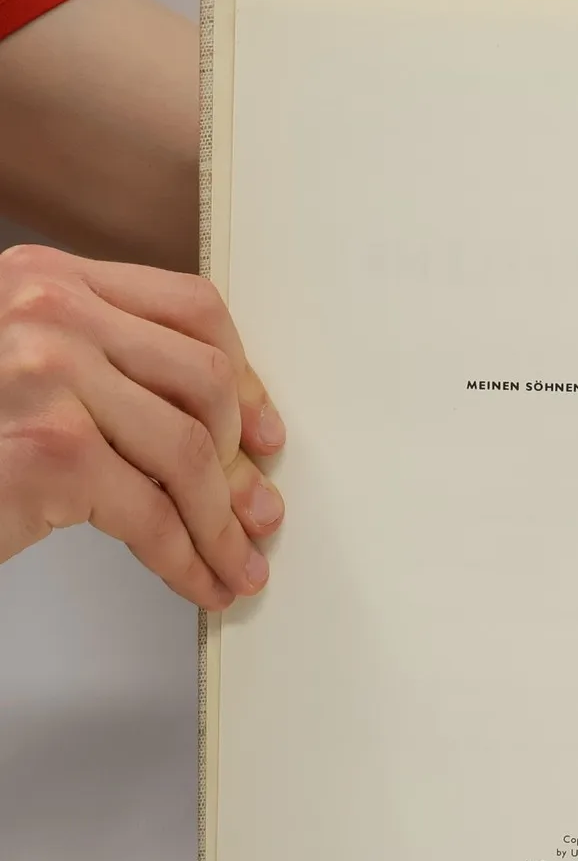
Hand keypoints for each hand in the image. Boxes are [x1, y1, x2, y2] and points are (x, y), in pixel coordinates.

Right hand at [0, 242, 283, 608]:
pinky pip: (152, 515)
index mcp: (46, 278)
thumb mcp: (30, 374)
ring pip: (189, 454)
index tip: (264, 431)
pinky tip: (203, 581)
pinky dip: (189, 558)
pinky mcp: (48, 451)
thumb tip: (242, 439)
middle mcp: (47, 311)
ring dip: (223, 522)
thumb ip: (112, 371)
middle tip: (259, 511)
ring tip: (239, 560)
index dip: (243, 377)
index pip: (190, 308)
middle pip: (203, 382)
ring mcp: (44, 375)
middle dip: (242, 459)